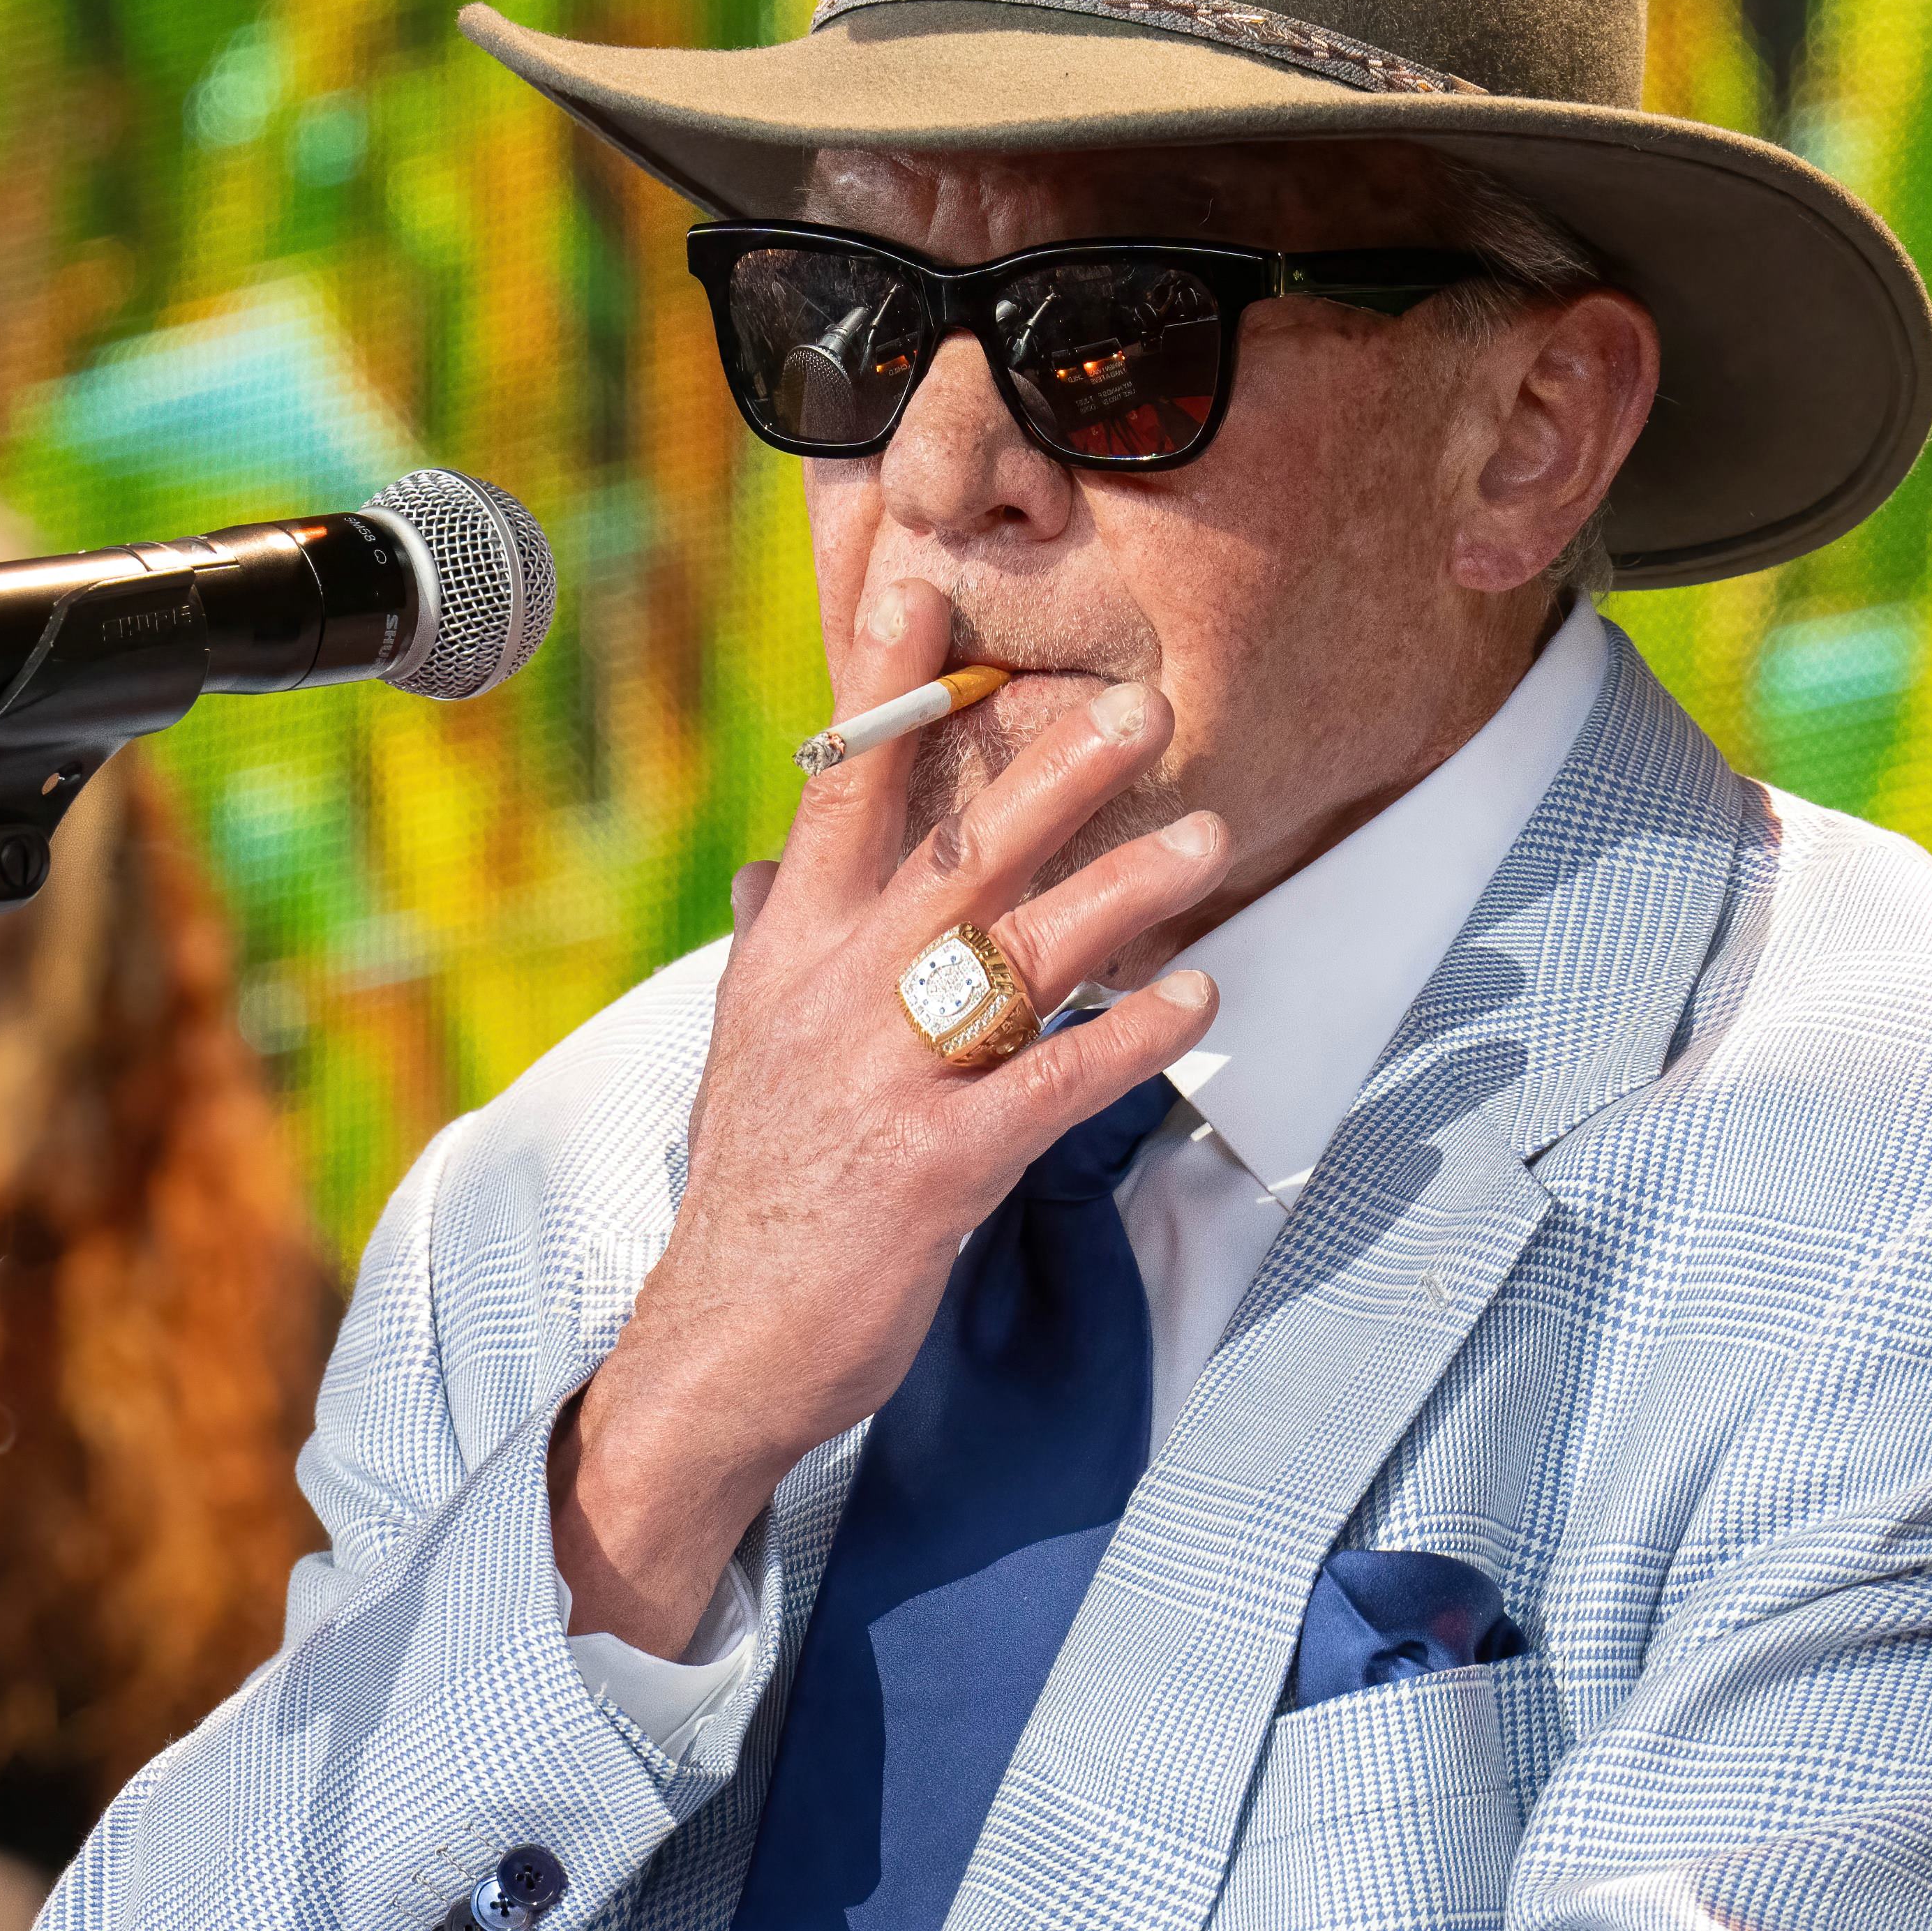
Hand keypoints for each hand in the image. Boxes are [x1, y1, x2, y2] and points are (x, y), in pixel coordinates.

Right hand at [552, 582, 1224, 1649]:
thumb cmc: (756, 1192)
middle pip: (953, 850)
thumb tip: (770, 868)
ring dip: (1124, 891)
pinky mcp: (938, 1167)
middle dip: (1051, 771)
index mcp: (787, 951)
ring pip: (1019, 953)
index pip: (840, 789)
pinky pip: (1052, 1084)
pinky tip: (1197, 1004)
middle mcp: (832, 993)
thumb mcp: (745, 1049)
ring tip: (1210, 842)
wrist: (721, 1348)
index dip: (882, 683)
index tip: (922, 582)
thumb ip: (769, 947)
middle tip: (1141, 706)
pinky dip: (1130, 1040)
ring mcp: (884, 1077)